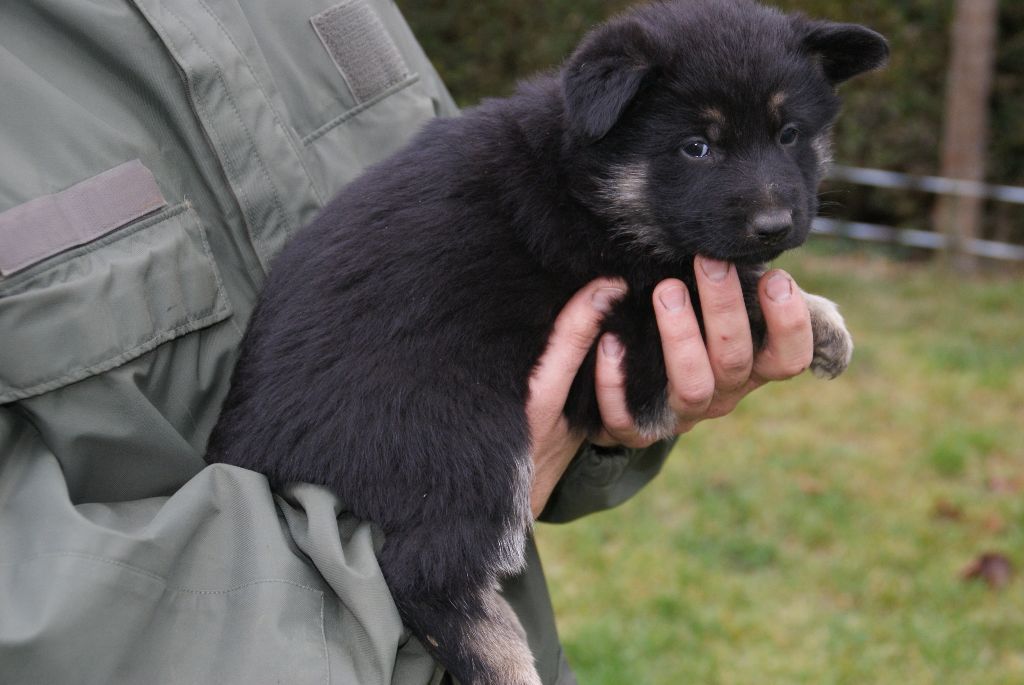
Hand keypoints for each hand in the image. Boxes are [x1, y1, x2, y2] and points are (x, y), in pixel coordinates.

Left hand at [525, 257, 813, 516]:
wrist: (635, 383)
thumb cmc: (691, 324)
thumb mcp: (724, 306)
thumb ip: (747, 284)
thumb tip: (759, 248)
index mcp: (752, 367)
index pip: (789, 358)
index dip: (789, 324)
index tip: (775, 278)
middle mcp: (722, 394)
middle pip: (735, 361)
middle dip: (724, 308)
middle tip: (708, 261)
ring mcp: (681, 415)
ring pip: (693, 388)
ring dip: (681, 337)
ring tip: (666, 290)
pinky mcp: (637, 431)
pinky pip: (628, 419)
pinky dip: (617, 383)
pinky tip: (610, 341)